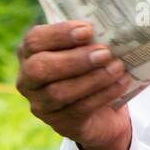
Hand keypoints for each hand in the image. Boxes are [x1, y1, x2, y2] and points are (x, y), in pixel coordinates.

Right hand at [15, 20, 133, 149]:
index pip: (34, 40)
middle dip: (74, 59)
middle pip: (40, 68)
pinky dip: (102, 95)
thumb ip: (89, 38)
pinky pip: (78, 110)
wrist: (102, 110)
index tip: (88, 30)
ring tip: (117, 67)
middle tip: (104, 52)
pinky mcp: (59, 124)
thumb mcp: (86, 49)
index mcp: (30, 53)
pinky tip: (121, 83)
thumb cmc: (91, 68)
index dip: (59, 34)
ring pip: (59, 92)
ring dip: (92, 78)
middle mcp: (28, 79)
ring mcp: (40, 104)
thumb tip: (110, 25)